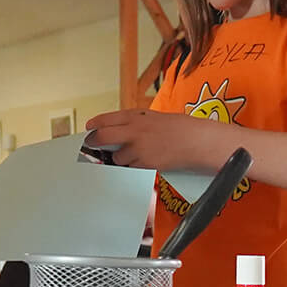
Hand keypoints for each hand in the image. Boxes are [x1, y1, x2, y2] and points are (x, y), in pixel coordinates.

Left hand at [81, 109, 234, 172]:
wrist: (197, 141)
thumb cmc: (183, 128)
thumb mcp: (157, 118)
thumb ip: (139, 122)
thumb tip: (123, 130)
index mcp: (137, 117)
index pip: (107, 119)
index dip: (95, 125)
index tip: (89, 128)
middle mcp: (134, 131)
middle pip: (103, 137)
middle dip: (95, 142)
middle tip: (93, 146)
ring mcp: (138, 148)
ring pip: (118, 158)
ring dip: (122, 160)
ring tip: (137, 156)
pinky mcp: (145, 163)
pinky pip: (132, 169)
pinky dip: (136, 168)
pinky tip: (146, 163)